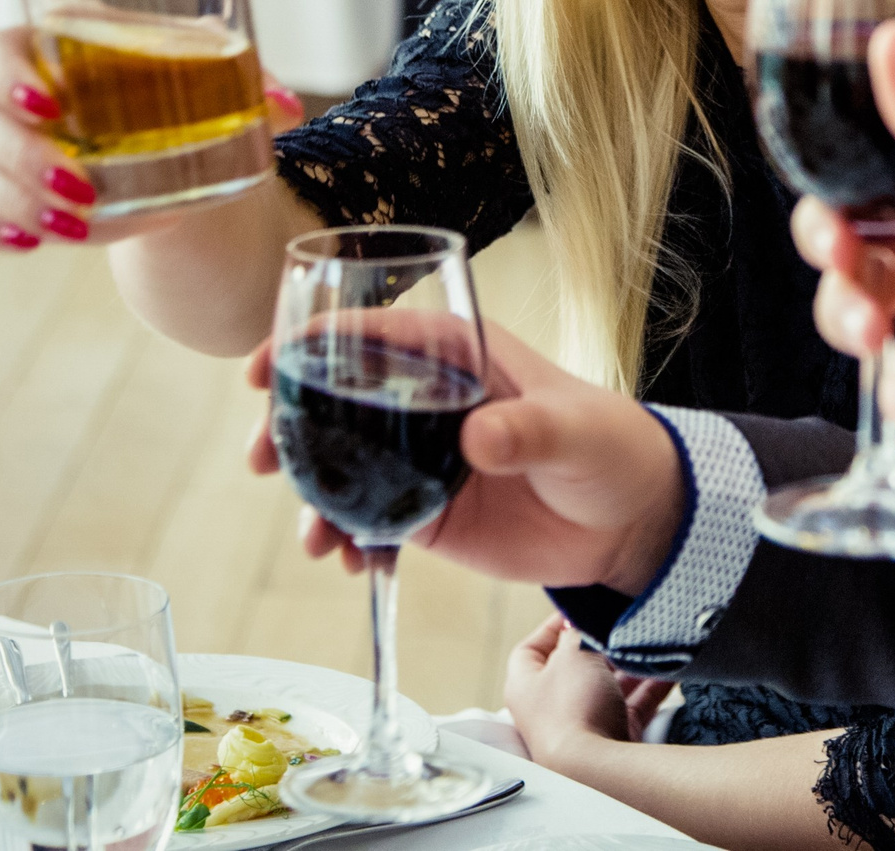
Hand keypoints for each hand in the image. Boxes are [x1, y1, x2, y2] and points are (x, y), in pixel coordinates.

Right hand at [0, 25, 303, 252]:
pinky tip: (28, 244)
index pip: (3, 46)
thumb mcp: (219, 85)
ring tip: (75, 229)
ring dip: (19, 202)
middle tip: (80, 188)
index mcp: (61, 47)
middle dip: (23, 157)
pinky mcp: (9, 196)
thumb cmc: (193, 101)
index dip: (8, 71)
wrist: (186, 163)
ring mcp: (9, 149)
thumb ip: (250, 84)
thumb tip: (284, 107)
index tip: (48, 104)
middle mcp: (23, 95)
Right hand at [242, 326, 685, 595]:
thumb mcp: (575, 432)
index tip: (265, 369)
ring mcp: (422, 458)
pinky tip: (350, 562)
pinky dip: (348, 539)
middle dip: (288, 425)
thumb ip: (528, 431)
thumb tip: (478, 438)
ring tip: (315, 539)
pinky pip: (368, 520)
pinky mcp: (428, 511)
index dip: (312, 342)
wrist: (633, 521)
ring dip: (311, 495)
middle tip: (261, 461)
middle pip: (337, 398)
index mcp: (461, 353)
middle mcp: (429, 399)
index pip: (372, 331)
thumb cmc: (613, 449)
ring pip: (342, 464)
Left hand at [501, 614, 671, 766]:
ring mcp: (582, 722)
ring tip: (647, 643)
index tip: (581, 609)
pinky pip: (631, 704)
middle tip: (620, 624)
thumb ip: (577, 633)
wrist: (595, 766)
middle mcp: (550, 705)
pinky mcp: (611, 735)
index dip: (554, 625)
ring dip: (627, 665)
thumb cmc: (572, 708)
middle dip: (599, 645)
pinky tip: (667, 669)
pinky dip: (649, 686)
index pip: (532, 647)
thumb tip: (580, 622)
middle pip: (574, 665)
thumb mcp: (572, 654)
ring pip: (606, 684)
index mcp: (526, 684)